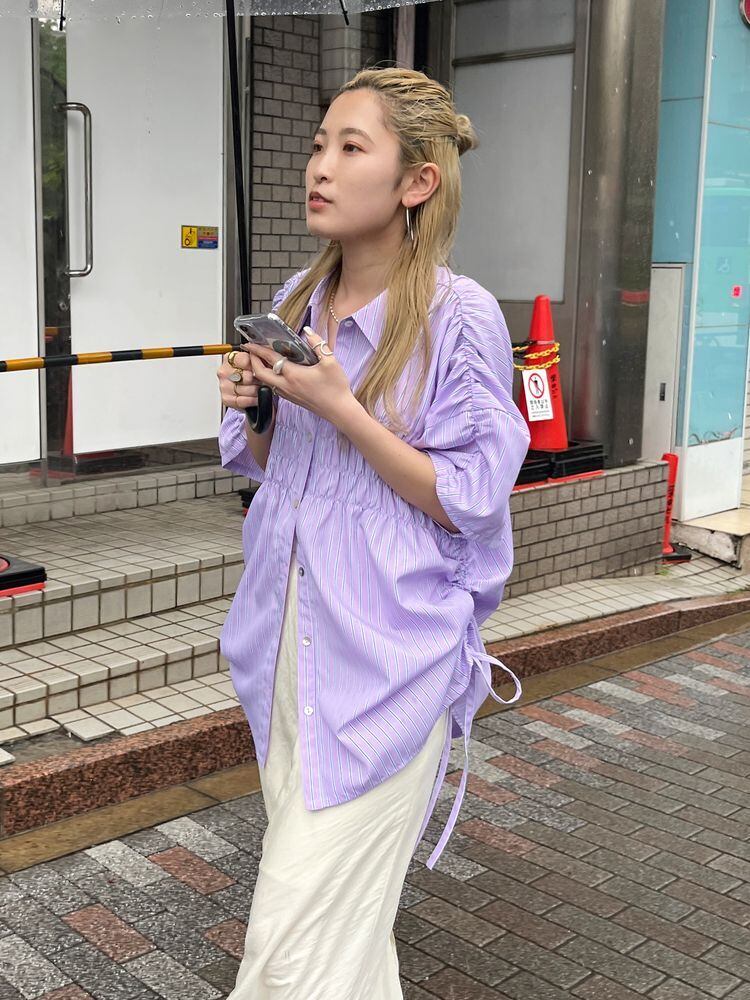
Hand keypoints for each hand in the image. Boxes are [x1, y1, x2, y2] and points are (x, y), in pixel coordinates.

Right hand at [217, 348, 258, 410]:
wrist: (248, 391)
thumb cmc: (251, 375)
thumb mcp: (254, 362)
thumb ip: (256, 356)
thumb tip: (262, 354)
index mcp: (229, 358)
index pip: (245, 360)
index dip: (256, 365)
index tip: (260, 368)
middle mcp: (224, 372)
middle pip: (247, 376)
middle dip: (258, 379)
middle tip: (261, 380)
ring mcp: (224, 386)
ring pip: (246, 389)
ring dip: (257, 390)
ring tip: (260, 388)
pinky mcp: (226, 399)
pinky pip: (242, 401)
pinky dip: (252, 400)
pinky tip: (256, 397)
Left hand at [242, 328, 356, 424]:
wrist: (339, 410)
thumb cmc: (336, 388)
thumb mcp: (330, 362)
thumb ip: (317, 344)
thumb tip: (307, 331)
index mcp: (293, 375)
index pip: (270, 359)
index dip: (257, 349)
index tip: (249, 342)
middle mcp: (286, 386)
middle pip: (260, 374)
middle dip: (252, 361)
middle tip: (251, 351)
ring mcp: (288, 394)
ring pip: (265, 382)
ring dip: (259, 371)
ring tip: (261, 360)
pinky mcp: (292, 399)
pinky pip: (273, 388)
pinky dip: (269, 378)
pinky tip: (275, 372)